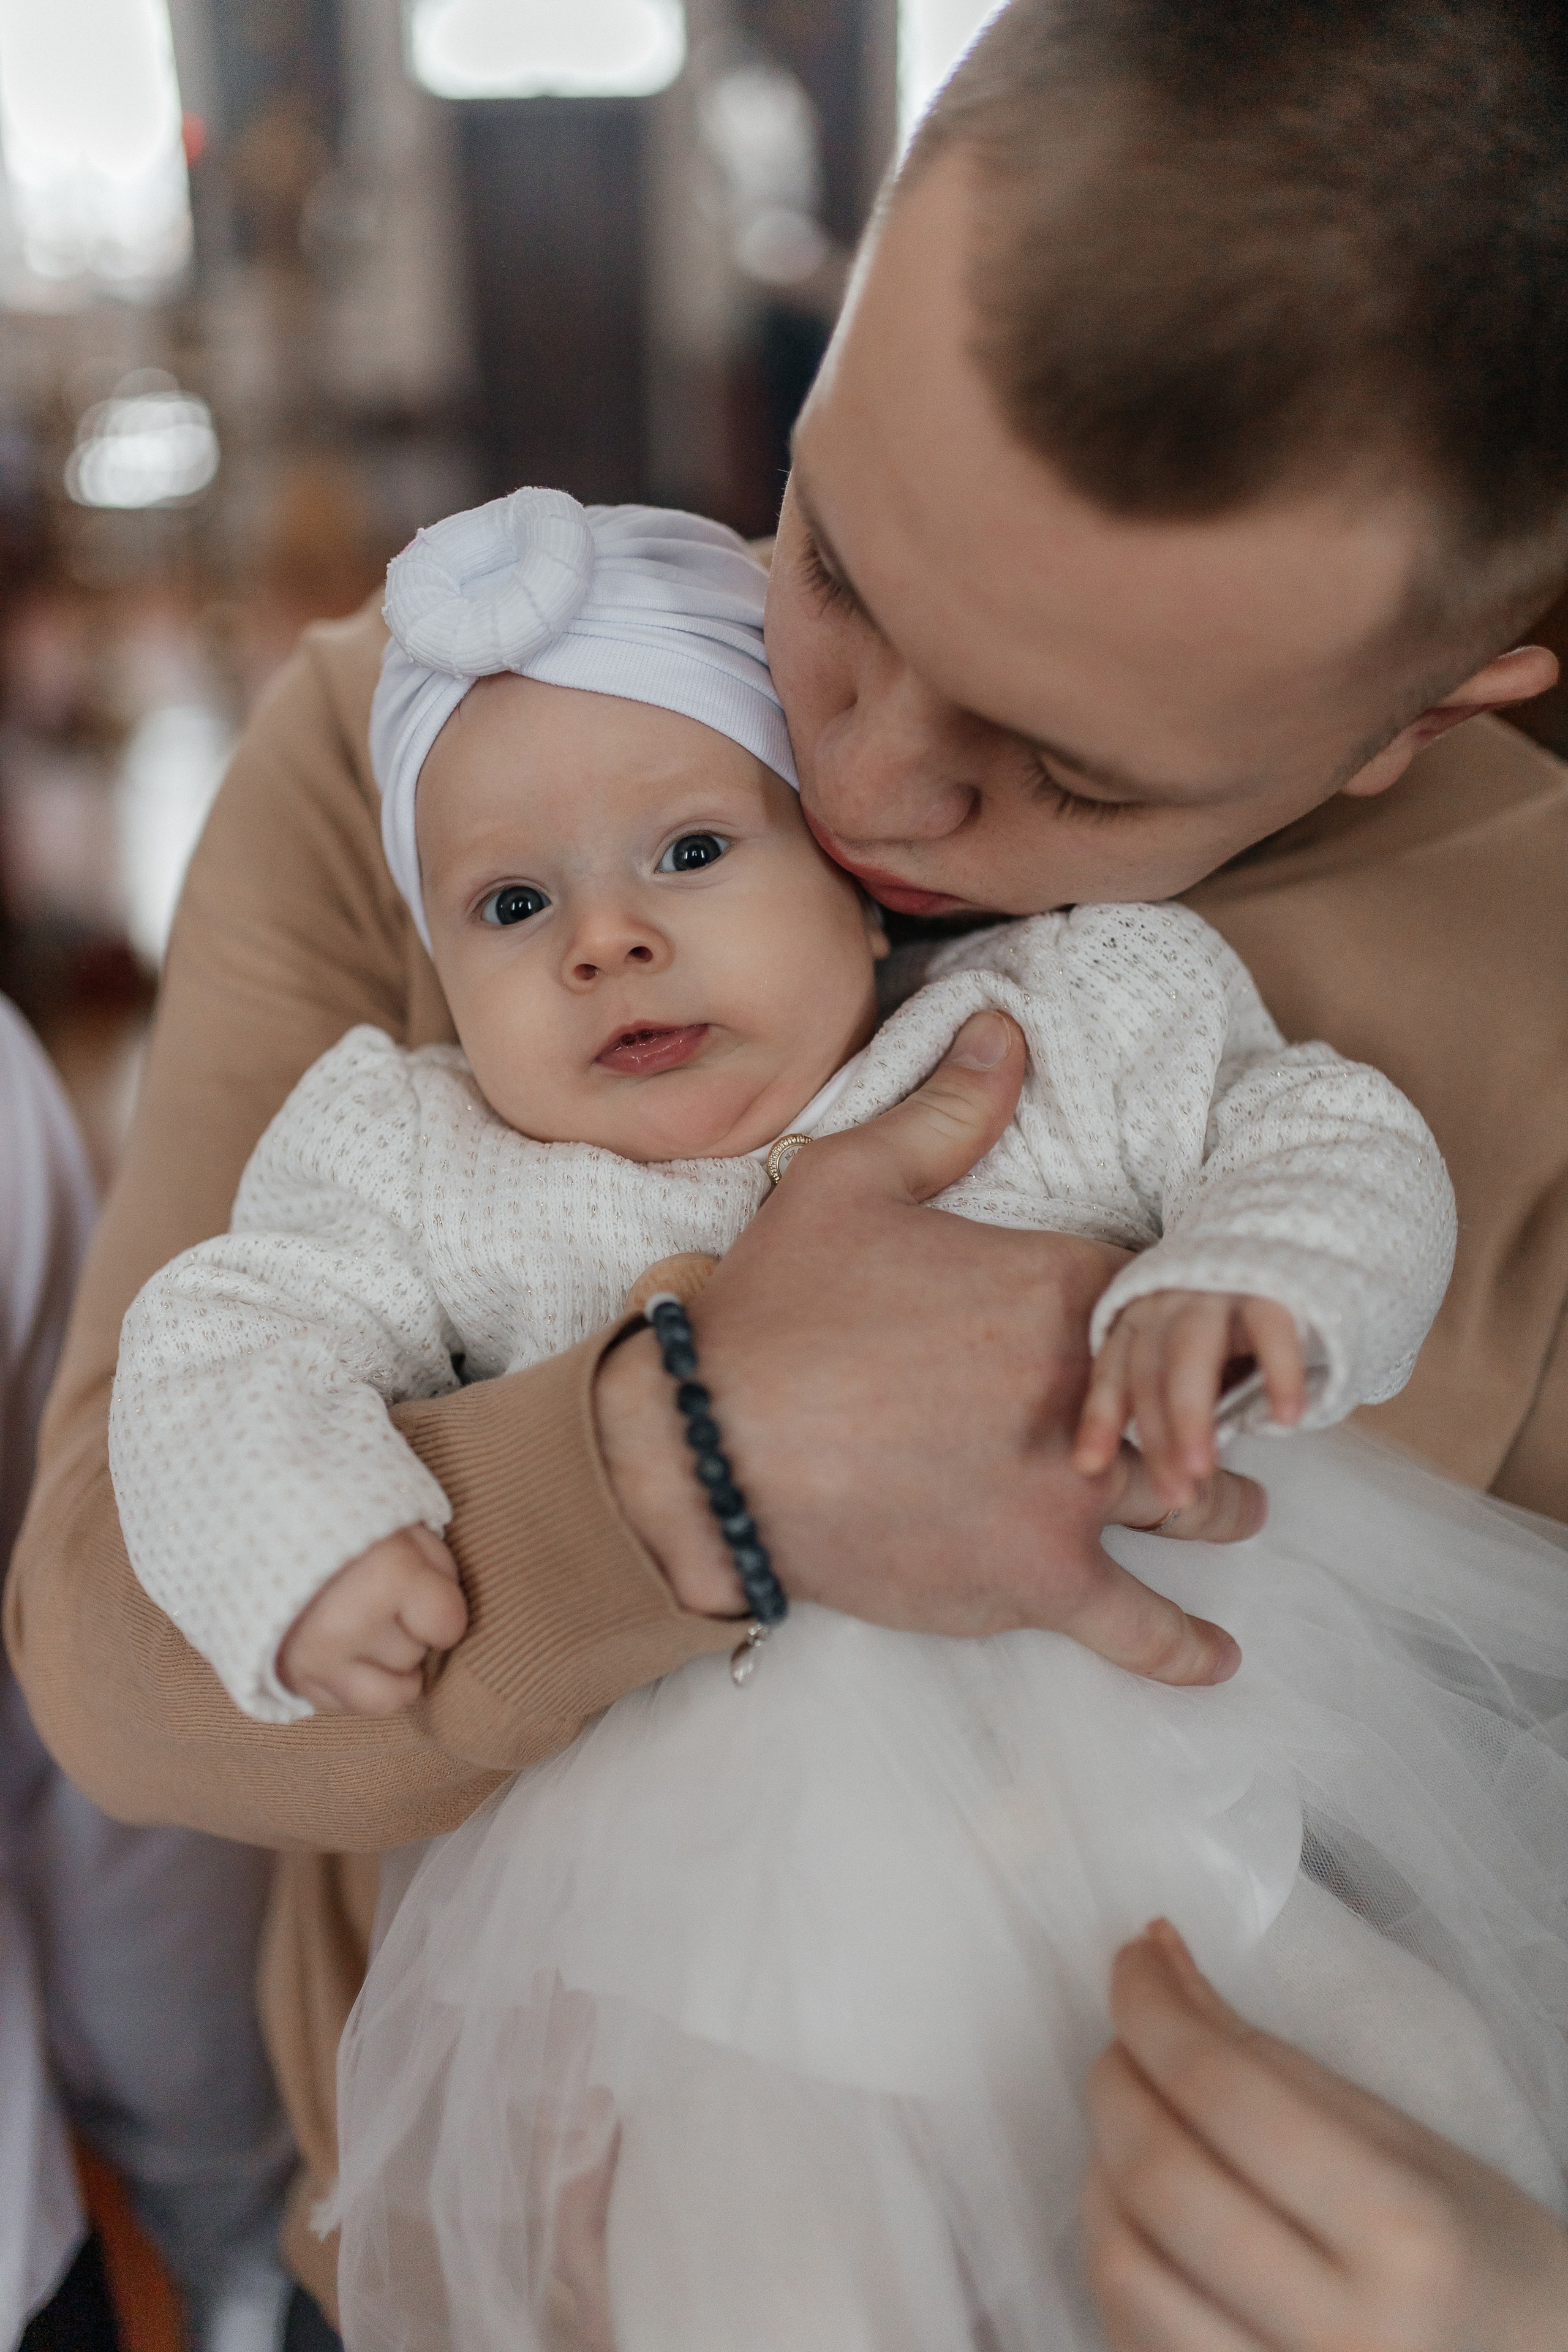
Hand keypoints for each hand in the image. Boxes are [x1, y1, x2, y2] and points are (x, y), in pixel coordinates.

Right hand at [277, 1523, 467, 1714]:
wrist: (262, 1524)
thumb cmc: (346, 1520)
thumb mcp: (403, 1524)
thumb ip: (436, 1568)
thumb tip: (448, 1622)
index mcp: (385, 1575)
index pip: (448, 1626)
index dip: (441, 1608)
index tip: (421, 1590)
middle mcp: (348, 1625)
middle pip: (413, 1656)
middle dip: (406, 1631)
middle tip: (377, 1598)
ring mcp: (315, 1658)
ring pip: (387, 1696)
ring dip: (386, 1668)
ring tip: (369, 1633)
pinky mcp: (291, 1680)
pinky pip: (348, 1709)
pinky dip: (354, 1687)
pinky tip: (347, 1655)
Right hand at [596, 1012, 1264, 1687]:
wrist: (705, 1450)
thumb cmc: (773, 1313)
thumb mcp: (847, 1181)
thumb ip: (946, 1111)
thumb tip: (1004, 1027)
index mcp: (1056, 1288)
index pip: (1162, 1295)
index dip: (1170, 1311)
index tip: (1169, 1325)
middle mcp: (1088, 1392)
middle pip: (1198, 1401)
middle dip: (1213, 1405)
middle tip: (1221, 1415)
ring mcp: (1070, 1494)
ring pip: (1195, 1506)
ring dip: (1222, 1505)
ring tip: (1237, 1511)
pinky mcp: (1034, 1580)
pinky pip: (1138, 1626)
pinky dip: (1182, 1647)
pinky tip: (1216, 1661)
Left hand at [1083, 1920, 1567, 2350]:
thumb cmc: (1478, 2258)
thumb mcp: (1407, 2146)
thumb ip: (1272, 2061)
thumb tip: (1159, 1959)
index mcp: (1403, 2231)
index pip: (1227, 2093)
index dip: (1154, 2009)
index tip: (1133, 1959)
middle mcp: (1341, 2331)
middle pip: (1161, 2178)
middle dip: (1116, 2079)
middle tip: (1125, 2036)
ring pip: (1122, 2265)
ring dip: (1100, 2171)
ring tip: (1133, 2126)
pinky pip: (1130, 2334)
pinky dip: (1117, 2256)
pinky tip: (1142, 2214)